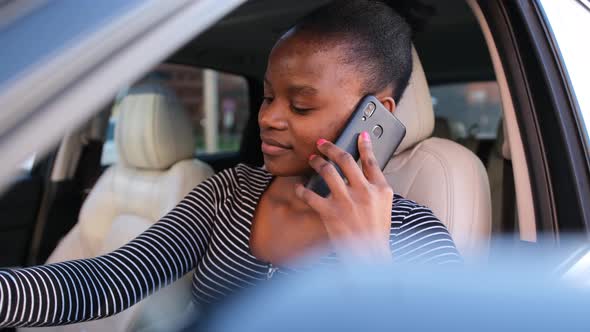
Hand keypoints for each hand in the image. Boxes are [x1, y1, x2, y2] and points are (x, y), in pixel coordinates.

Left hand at [295, 131, 393, 261]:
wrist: (369, 257)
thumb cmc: (376, 233)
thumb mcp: (384, 207)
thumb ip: (375, 188)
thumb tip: (364, 170)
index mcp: (380, 189)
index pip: (372, 161)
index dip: (366, 145)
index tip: (361, 134)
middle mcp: (364, 192)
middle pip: (345, 160)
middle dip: (331, 148)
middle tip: (321, 143)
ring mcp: (346, 202)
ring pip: (327, 171)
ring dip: (316, 162)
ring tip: (311, 159)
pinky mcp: (330, 213)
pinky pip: (311, 195)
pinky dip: (303, 189)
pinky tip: (300, 187)